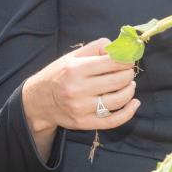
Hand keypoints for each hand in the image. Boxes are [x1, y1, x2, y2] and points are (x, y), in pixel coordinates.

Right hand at [23, 38, 139, 134]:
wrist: (36, 101)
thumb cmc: (58, 75)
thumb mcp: (72, 56)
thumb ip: (96, 48)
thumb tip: (119, 48)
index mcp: (76, 69)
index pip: (112, 62)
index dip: (126, 60)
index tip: (128, 60)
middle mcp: (78, 89)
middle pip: (118, 80)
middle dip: (129, 74)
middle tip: (128, 72)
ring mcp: (81, 108)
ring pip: (118, 100)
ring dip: (130, 91)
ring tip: (129, 85)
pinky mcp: (84, 123)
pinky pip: (113, 120)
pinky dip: (128, 112)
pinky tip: (134, 103)